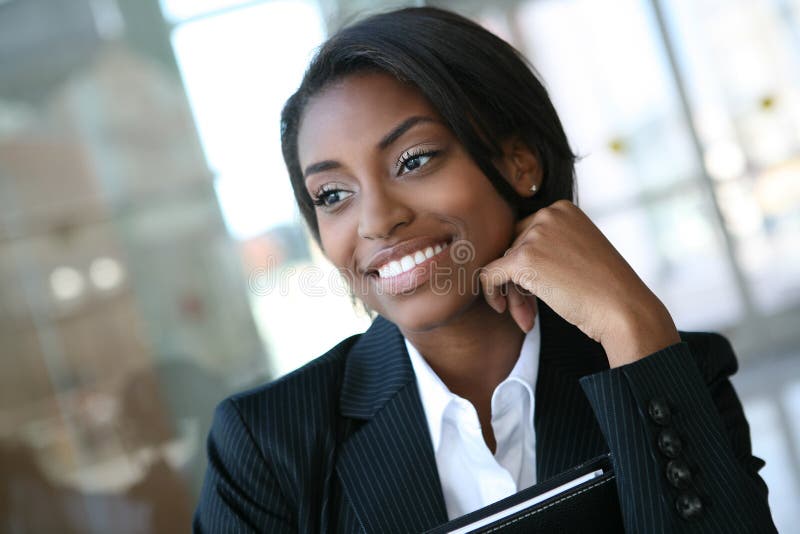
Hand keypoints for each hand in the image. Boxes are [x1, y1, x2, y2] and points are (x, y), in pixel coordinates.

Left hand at [479, 200, 679, 366]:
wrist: (623, 310)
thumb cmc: (604, 289)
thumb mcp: (577, 253)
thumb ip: (548, 246)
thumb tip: (501, 260)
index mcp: (563, 209)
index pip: (525, 234)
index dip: (527, 265)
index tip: (539, 291)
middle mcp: (548, 214)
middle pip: (512, 248)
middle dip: (517, 281)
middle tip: (529, 311)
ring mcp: (535, 234)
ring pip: (502, 264)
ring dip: (512, 293)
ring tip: (527, 318)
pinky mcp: (523, 259)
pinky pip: (488, 275)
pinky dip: (491, 293)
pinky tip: (502, 310)